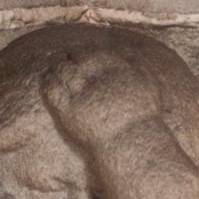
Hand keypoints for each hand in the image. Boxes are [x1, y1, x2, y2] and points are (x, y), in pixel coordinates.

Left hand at [41, 50, 159, 148]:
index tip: (81, 53)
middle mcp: (100, 80)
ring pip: (63, 70)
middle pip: (79, 58)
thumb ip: (139, 68)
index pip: (97, 53)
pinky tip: (48, 78)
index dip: (87, 51)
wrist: (130, 147)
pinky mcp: (69, 112)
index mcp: (118, 71)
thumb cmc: (141, 120)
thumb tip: (128, 55)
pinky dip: (48, 81)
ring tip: (55, 65)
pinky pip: (53, 89)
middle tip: (66, 56)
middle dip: (72, 56)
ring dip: (58, 65)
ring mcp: (83, 95)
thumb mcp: (150, 88)